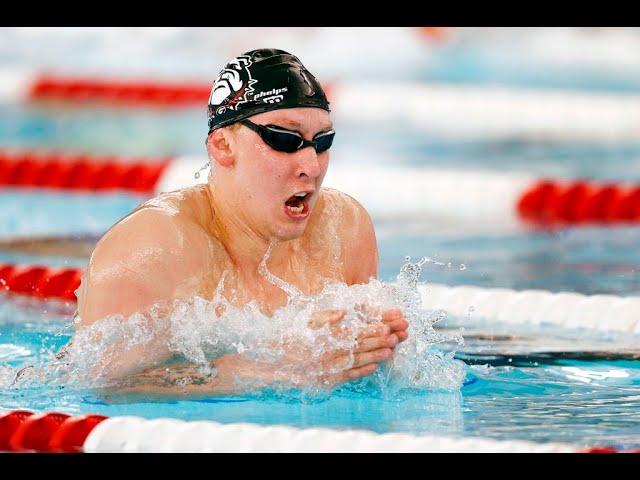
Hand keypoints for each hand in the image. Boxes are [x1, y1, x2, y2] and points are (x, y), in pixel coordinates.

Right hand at [267, 307, 407, 388]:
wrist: (271, 363)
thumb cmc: (289, 338)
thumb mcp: (305, 322)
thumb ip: (325, 317)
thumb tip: (344, 312)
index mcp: (325, 336)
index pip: (354, 330)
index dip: (371, 328)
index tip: (386, 325)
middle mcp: (329, 352)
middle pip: (359, 345)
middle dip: (379, 340)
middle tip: (396, 336)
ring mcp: (328, 367)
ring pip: (356, 360)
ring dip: (375, 355)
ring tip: (390, 350)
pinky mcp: (326, 379)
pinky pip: (347, 375)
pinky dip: (361, 371)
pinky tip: (374, 367)